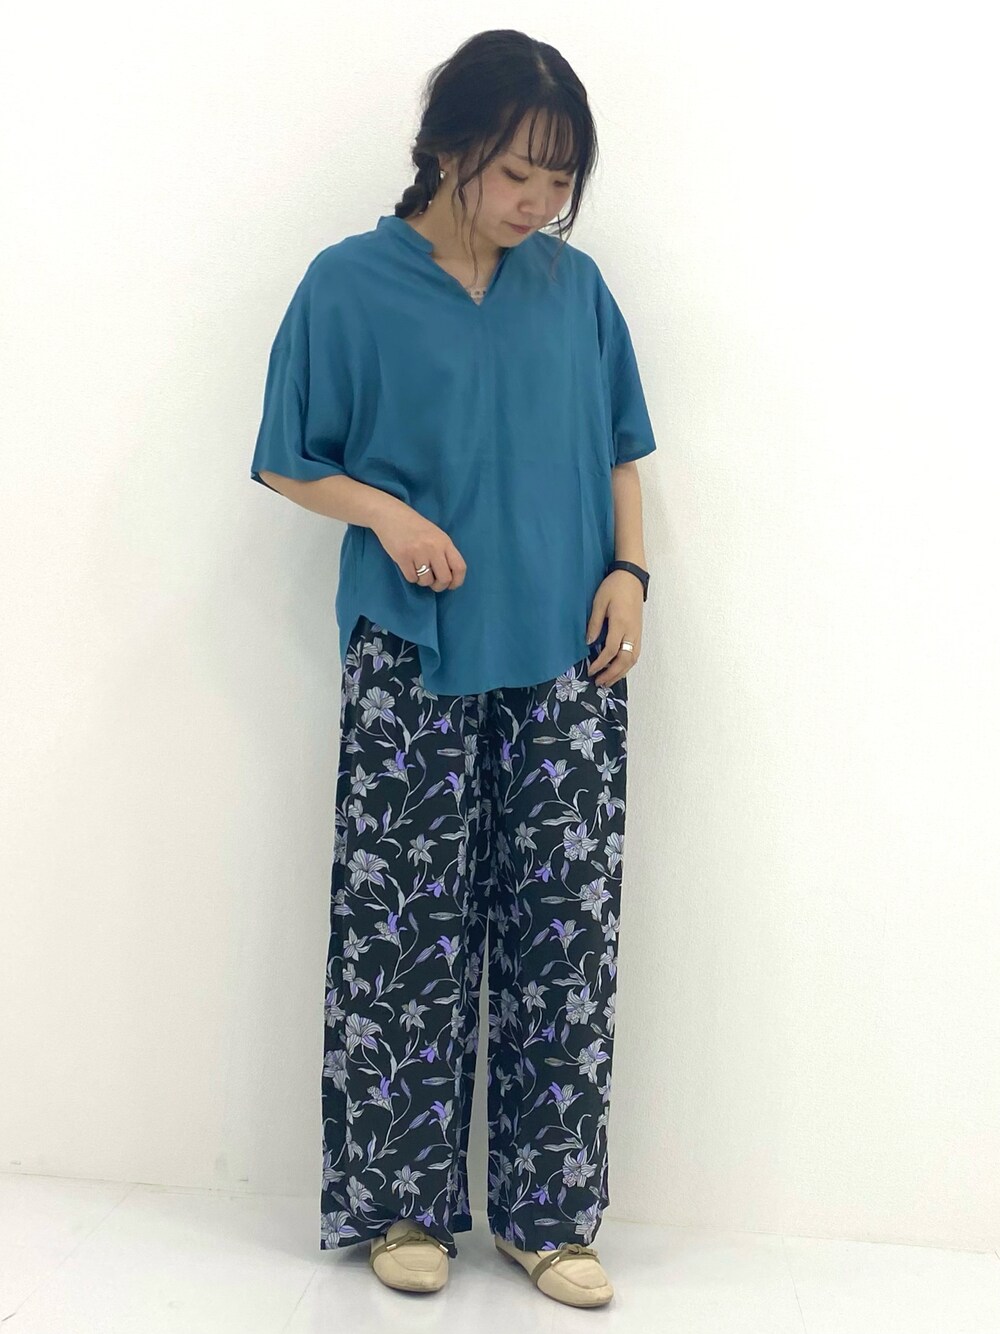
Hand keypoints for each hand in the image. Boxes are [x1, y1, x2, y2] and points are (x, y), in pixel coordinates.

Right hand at [372, 502, 466, 591]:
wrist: (391, 515)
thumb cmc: (415, 526)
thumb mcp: (436, 535)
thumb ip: (444, 552)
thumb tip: (449, 577)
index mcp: (445, 542)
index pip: (460, 567)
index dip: (457, 581)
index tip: (451, 585)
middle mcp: (434, 547)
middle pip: (444, 579)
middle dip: (439, 586)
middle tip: (433, 583)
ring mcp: (418, 552)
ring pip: (426, 581)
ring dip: (422, 581)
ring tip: (418, 570)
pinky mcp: (402, 556)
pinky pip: (412, 578)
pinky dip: (411, 577)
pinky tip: (408, 567)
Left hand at [585, 571, 643, 685]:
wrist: (632, 577)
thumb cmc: (614, 587)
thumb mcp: (599, 602)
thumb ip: (594, 624)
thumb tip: (589, 643)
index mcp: (620, 624)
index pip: (611, 651)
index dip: (600, 664)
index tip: (590, 671)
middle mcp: (632, 632)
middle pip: (624, 660)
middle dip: (612, 674)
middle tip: (599, 682)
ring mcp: (637, 633)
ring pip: (633, 659)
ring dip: (621, 672)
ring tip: (609, 681)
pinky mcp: (639, 632)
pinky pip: (635, 653)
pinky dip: (627, 665)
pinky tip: (619, 669)